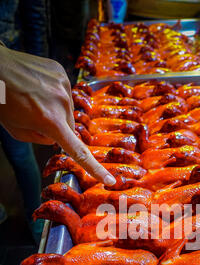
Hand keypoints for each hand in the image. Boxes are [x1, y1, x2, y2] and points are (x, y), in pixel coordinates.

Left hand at [0, 46, 115, 184]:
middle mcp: (62, 103)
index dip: (95, 168)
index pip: (79, 151)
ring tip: (34, 99)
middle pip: (70, 127)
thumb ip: (40, 139)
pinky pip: (63, 92)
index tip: (109, 179)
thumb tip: (54, 137)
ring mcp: (63, 85)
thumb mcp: (16, 130)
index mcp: (50, 121)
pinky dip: (54, 94)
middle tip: (36, 117)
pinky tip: (38, 88)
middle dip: (58, 127)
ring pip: (67, 109)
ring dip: (55, 109)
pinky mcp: (61, 72)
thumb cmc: (1, 99)